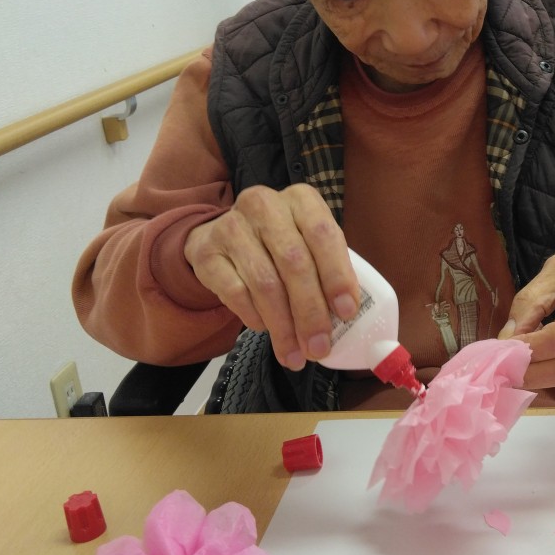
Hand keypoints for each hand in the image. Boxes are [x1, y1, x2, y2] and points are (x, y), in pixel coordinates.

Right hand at [183, 184, 357, 370]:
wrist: (219, 236)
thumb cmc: (277, 243)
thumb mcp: (307, 243)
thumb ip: (327, 269)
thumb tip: (346, 316)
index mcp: (301, 199)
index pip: (323, 235)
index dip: (337, 275)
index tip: (346, 312)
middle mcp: (265, 205)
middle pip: (294, 263)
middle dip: (310, 312)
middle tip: (319, 347)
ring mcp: (232, 226)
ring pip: (265, 284)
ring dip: (284, 327)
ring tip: (295, 354)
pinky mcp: (207, 252)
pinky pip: (236, 293)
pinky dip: (255, 318)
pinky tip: (266, 330)